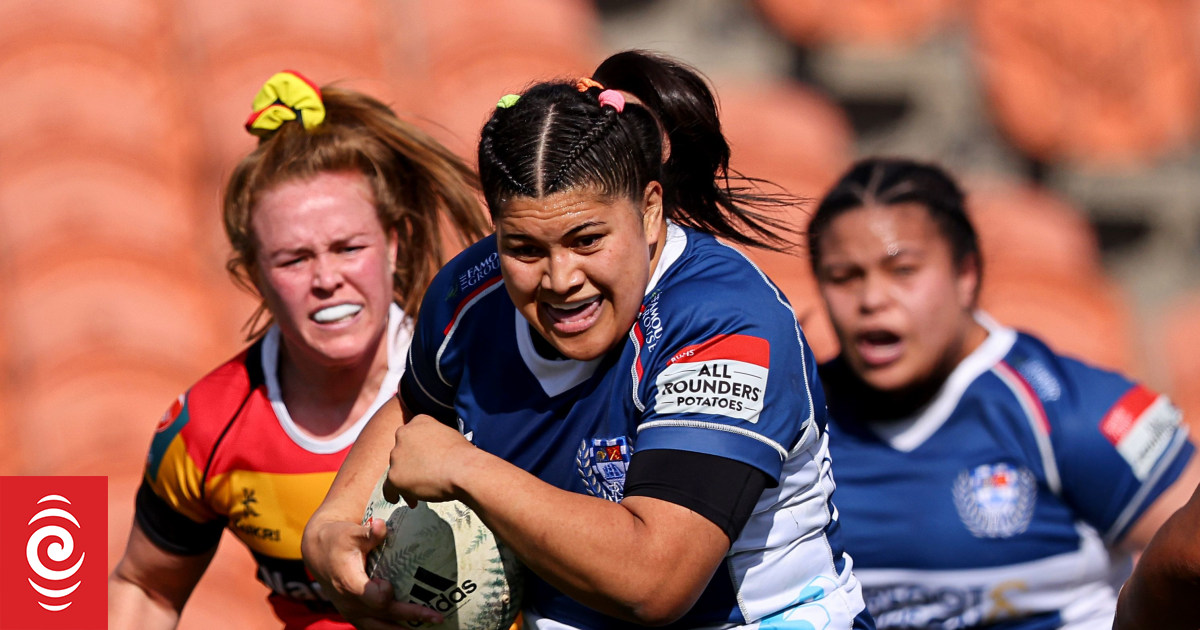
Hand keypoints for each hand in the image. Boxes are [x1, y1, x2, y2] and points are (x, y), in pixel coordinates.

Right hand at [301, 515, 444, 627]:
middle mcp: (351, 603)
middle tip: (438, 617)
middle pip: (384, 617)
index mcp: (350, 584)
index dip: (385, 594)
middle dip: (412, 616)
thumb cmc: (337, 539)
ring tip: (430, 626)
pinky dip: (392, 627)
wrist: (318, 552)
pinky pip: (375, 627)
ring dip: (403, 629)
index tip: (389, 584)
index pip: (374, 599)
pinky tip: (412, 627)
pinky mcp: (355, 614)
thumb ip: (368, 533)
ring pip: (380, 628)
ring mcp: (352, 612)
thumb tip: (381, 525)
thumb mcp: (350, 533)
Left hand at [383, 414, 476, 505]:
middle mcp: (403, 435)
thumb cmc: (463, 455)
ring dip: (406, 480)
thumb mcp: (450, 436)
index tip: (423, 459)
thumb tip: (435, 453)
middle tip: (422, 477)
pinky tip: (397, 499)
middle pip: (402, 453)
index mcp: (419, 422)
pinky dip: (392, 494)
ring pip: (396, 470)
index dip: (417, 449)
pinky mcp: (394, 476)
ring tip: (419, 493)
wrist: (462, 469)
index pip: (412, 435)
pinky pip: (388, 488)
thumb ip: (435, 440)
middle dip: (410, 465)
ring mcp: (397, 455)